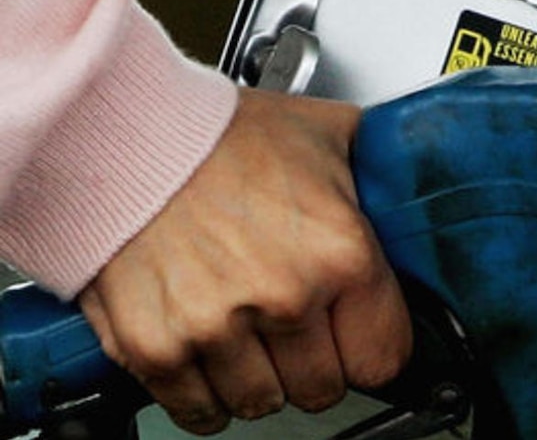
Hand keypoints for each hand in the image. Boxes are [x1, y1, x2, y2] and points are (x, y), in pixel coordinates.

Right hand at [78, 88, 411, 434]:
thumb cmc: (221, 132)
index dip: (368, 346)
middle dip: (313, 363)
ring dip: (259, 377)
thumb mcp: (330, 136)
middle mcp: (284, 297)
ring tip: (245, 329)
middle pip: (322, 390)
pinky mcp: (155, 346)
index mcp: (341, 253)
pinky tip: (207, 351)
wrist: (125, 129)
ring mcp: (216, 327)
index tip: (354, 336)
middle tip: (293, 325)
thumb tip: (409, 195)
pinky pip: (197, 411)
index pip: (382, 360)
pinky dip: (204, 393)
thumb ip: (379, 177)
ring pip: (262, 404)